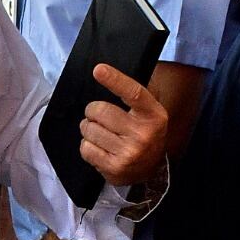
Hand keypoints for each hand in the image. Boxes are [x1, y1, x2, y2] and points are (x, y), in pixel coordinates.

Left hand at [81, 65, 167, 185]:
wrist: (151, 170)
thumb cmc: (144, 134)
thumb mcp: (149, 113)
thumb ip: (132, 95)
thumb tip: (106, 72)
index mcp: (153, 115)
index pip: (133, 93)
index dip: (115, 80)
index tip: (99, 69)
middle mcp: (143, 134)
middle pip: (100, 111)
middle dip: (92, 112)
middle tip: (98, 117)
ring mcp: (129, 153)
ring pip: (89, 130)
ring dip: (89, 129)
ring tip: (102, 134)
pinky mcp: (114, 168)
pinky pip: (85, 148)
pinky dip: (87, 146)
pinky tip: (100, 148)